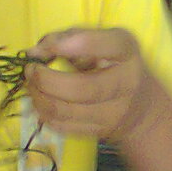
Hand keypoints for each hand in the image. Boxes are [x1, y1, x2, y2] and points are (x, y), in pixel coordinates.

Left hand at [25, 27, 165, 142]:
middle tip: (31, 71)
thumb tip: (34, 52)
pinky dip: (43, 114)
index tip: (46, 47)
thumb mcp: (100, 40)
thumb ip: (67, 38)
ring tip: (32, 86)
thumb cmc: (112, 63)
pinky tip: (42, 102)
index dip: (70, 45)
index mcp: (125, 52)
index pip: (104, 46)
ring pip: (64, 111)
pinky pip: (61, 126)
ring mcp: (112, 113)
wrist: (140, 107)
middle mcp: (124, 84)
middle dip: (44, 79)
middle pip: (79, 88)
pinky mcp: (98, 132)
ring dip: (38, 97)